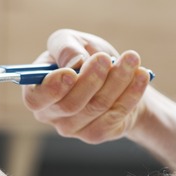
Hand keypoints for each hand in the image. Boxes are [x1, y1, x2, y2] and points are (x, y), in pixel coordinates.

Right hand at [22, 29, 151, 143]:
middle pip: (70, 105)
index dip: (52, 88)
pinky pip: (114, 116)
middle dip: (91, 79)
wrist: (115, 76)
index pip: (35, 99)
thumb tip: (74, 61)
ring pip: (96, 107)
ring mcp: (72, 128)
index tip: (71, 72)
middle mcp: (50, 114)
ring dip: (116, 81)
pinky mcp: (94, 134)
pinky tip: (140, 75)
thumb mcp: (72, 40)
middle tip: (106, 58)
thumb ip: (65, 46)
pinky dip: (131, 93)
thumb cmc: (86, 56)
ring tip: (131, 58)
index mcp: (37, 91)